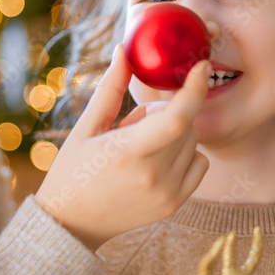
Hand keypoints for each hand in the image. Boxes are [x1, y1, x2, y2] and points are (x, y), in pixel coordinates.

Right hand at [33, 44, 210, 251]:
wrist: (72, 224)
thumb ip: (110, 88)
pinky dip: (185, 154)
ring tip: (140, 146)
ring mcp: (167, 194)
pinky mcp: (175, 204)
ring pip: (194, 143)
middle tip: (135, 124)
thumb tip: (124, 51)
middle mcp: (153, 176)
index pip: (178, 118)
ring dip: (176, 134)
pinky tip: (156, 161)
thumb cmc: (73, 171)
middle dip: (168, 112)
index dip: (194, 89)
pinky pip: (200, 164)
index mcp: (127, 153)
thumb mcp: (86, 127)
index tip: (201, 66)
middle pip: (186, 125)